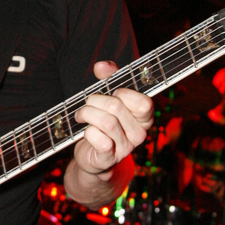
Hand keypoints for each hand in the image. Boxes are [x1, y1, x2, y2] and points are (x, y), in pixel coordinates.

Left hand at [72, 60, 153, 179]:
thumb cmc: (102, 122)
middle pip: (116, 106)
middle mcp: (139, 134)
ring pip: (106, 121)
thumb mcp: (108, 98)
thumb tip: (102, 66)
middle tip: (87, 104)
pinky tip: (86, 132)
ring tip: (81, 115)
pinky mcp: (109, 159)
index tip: (112, 93)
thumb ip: (109, 78)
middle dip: (95, 100)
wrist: (93, 156)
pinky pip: (98, 139)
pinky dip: (88, 132)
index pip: (144, 102)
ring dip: (87, 114)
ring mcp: (125, 148)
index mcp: (144, 118)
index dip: (124, 93)